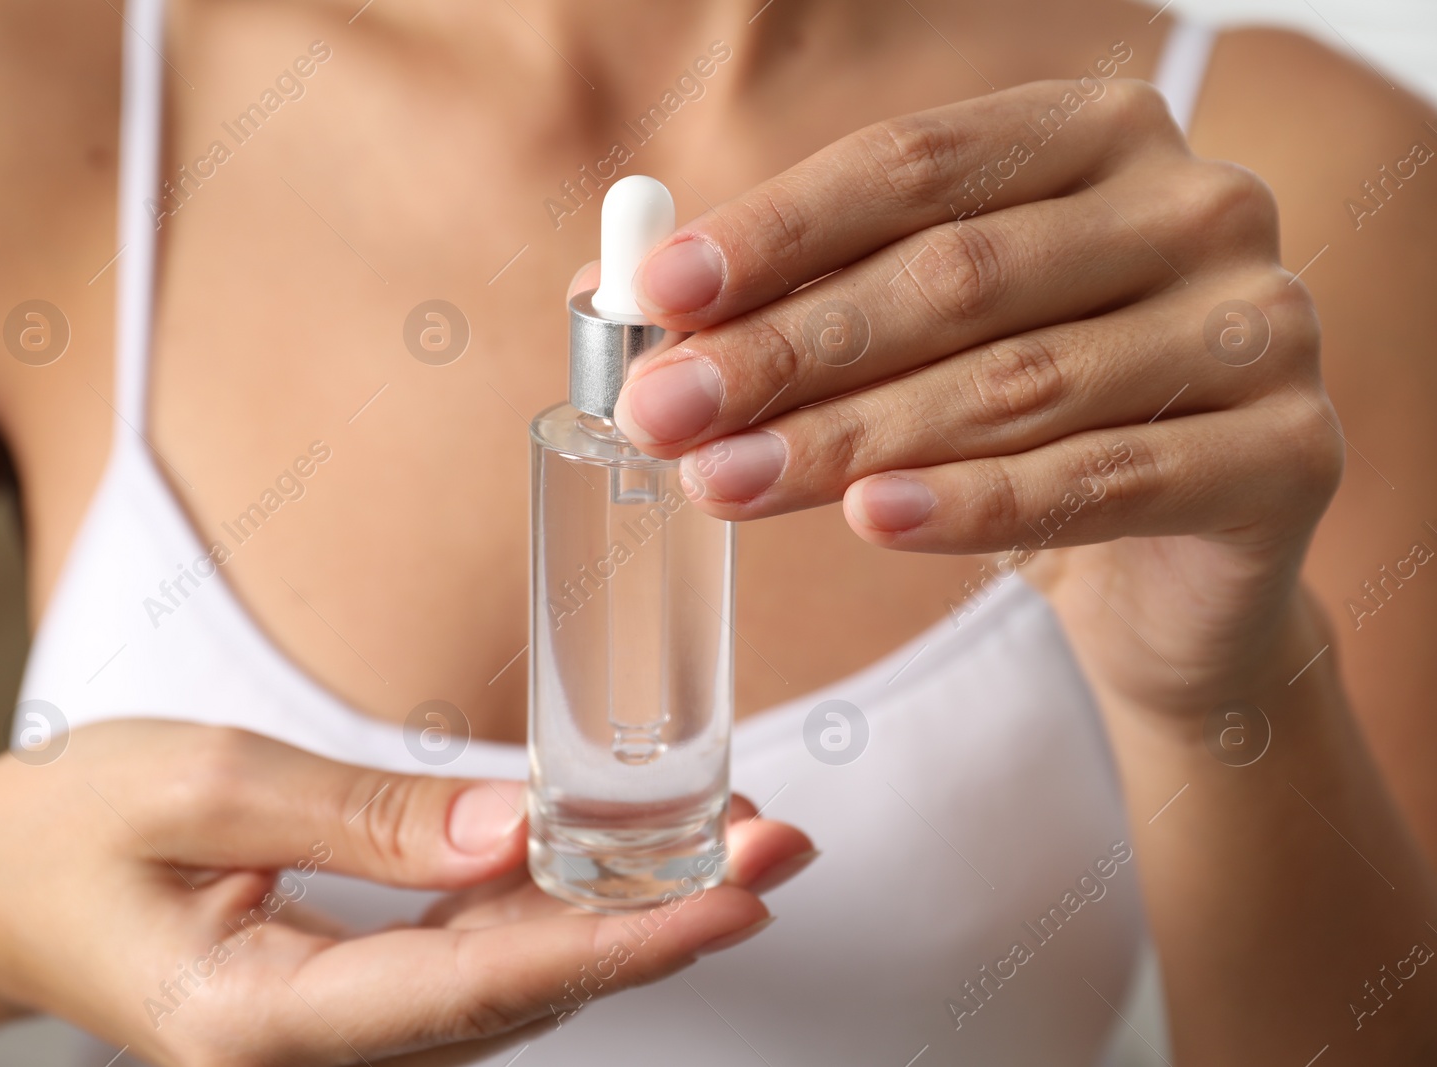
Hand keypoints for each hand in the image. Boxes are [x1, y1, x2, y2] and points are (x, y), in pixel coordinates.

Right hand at [0, 721, 808, 1065]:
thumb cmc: (67, 830)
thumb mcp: (197, 787)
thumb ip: (356, 814)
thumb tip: (514, 830)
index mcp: (258, 1022)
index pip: (472, 988)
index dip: (617, 943)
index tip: (734, 895)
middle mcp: (317, 1053)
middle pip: (520, 993)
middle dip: (660, 920)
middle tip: (779, 844)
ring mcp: (342, 1037)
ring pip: (514, 981)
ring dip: (627, 910)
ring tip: (739, 838)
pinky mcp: (356, 999)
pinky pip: (477, 959)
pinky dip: (561, 905)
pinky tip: (626, 851)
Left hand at [607, 79, 1341, 714]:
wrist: (1176, 562)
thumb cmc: (1030, 422)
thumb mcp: (916, 342)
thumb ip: (796, 300)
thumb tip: (614, 293)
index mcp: (1099, 137)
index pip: (916, 165)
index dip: (776, 228)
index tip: (652, 294)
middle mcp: (1195, 206)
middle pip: (956, 273)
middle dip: (789, 348)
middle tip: (664, 412)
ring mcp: (1259, 324)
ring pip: (1016, 382)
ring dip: (848, 438)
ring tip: (723, 481)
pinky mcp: (1291, 453)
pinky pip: (1103, 479)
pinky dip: (974, 504)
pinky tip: (870, 519)